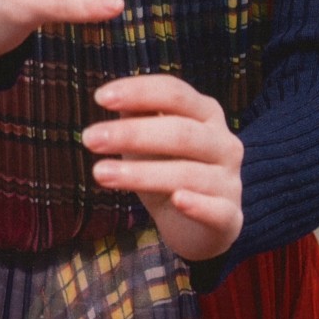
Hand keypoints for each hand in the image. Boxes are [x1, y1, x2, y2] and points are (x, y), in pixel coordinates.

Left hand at [82, 73, 243, 261]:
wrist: (197, 225)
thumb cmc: (168, 170)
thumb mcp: (149, 140)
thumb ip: (136, 115)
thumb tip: (113, 96)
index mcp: (206, 114)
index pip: (175, 93)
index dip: (139, 92)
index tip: (100, 98)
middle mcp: (223, 143)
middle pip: (180, 132)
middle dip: (132, 134)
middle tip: (89, 138)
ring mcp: (229, 180)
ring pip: (188, 174)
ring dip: (141, 174)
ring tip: (100, 173)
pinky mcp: (230, 216)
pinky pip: (217, 210)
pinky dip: (198, 205)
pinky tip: (176, 200)